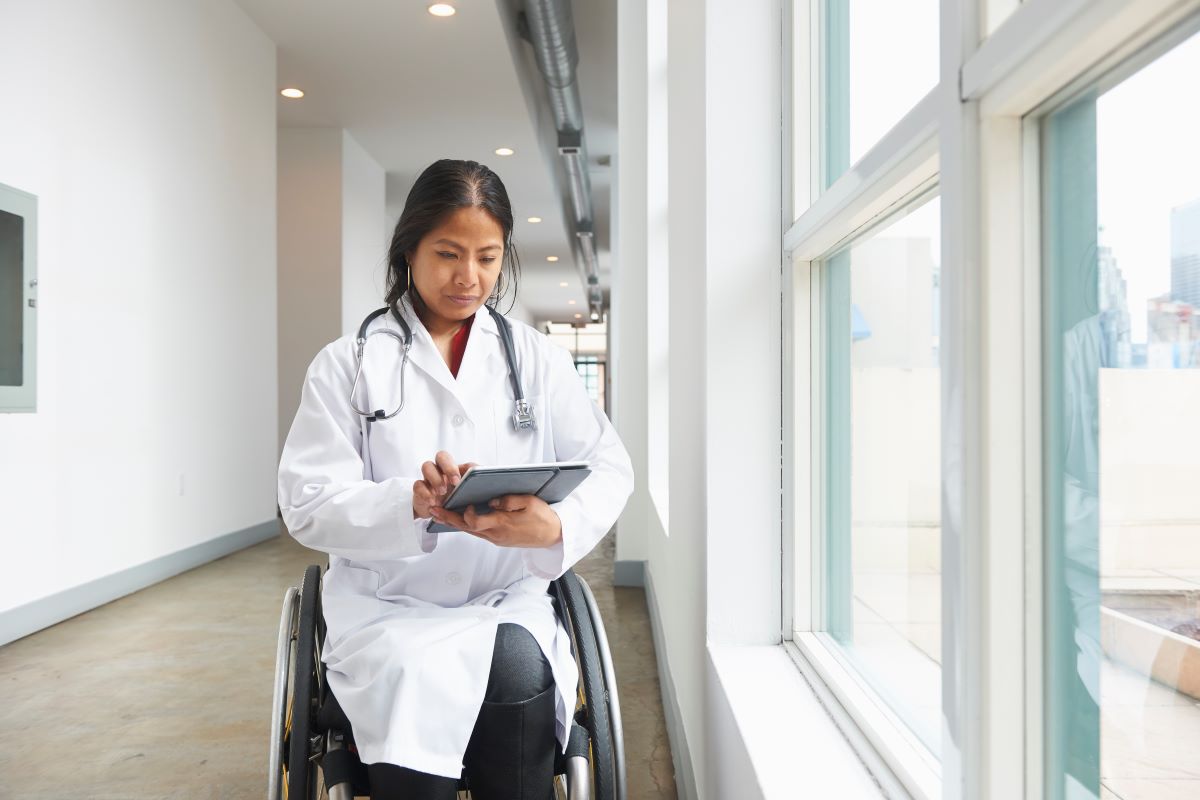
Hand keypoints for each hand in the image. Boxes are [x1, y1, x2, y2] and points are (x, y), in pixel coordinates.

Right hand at [412, 451, 474, 519]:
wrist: (435, 514)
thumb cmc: (454, 502)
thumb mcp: (467, 498)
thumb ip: (476, 490)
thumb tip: (489, 487)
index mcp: (457, 471)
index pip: (465, 463)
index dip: (469, 468)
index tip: (473, 477)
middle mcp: (442, 470)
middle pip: (442, 456)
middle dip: (449, 467)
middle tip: (455, 482)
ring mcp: (429, 478)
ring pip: (427, 466)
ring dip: (436, 478)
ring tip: (442, 492)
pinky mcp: (419, 489)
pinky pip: (418, 485)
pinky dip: (425, 493)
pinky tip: (432, 502)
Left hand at [430, 494, 562, 547]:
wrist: (554, 536)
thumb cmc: (543, 518)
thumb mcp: (530, 503)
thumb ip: (510, 500)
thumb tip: (493, 501)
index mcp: (503, 525)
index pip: (475, 522)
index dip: (466, 514)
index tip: (464, 503)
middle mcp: (497, 535)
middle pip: (467, 528)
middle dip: (449, 518)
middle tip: (433, 510)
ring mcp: (497, 539)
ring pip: (470, 531)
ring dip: (454, 522)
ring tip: (439, 513)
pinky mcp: (499, 539)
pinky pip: (478, 532)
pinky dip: (466, 525)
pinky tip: (459, 518)